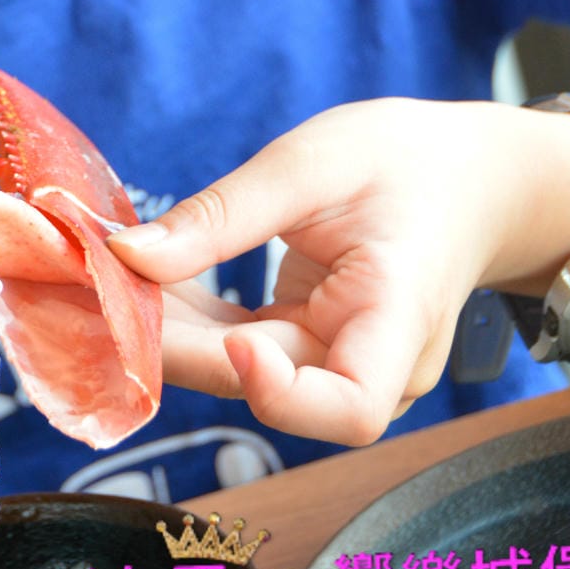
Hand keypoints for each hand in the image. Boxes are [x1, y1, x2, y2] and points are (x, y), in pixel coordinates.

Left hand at [108, 98, 569, 446]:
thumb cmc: (405, 162)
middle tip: (104, 296)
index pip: (351, 405)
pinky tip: (141, 283)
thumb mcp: (312, 165)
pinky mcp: (309, 347)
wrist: (465, 179)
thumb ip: (223, 215)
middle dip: (181, 346)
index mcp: (401, 317)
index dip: (282, 392)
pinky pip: (241, 349)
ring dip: (173, 334)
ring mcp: (340, 362)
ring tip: (109, 282)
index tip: (233, 339)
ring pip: (242, 372)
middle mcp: (375, 363)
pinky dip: (191, 321)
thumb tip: (127, 255)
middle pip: (269, 385)